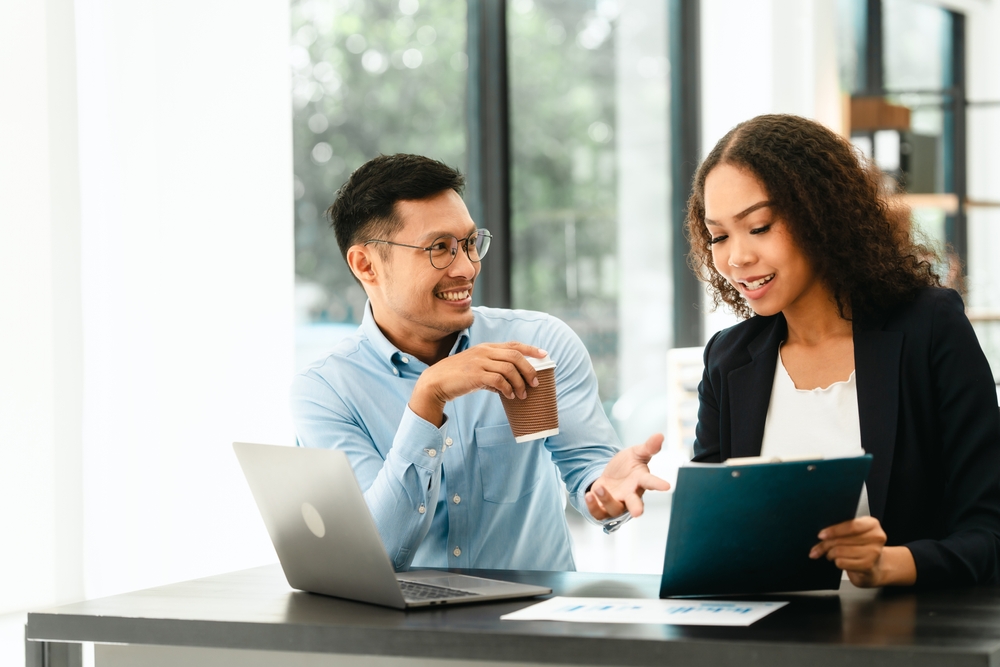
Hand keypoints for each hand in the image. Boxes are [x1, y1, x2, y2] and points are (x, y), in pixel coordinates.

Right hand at [409, 342, 546, 426]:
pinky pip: (499, 380)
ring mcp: (480, 362)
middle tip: (536, 383)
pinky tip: (510, 396)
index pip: (513, 344)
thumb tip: (508, 386)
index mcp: (486, 348)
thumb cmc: (457, 377)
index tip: (545, 355)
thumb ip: (492, 372)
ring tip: (522, 395)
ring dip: (520, 383)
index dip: (531, 349)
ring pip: (510, 368)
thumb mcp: (476, 369)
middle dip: (530, 369)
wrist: (435, 382)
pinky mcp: (476, 374)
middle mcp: (484, 351)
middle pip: (515, 356)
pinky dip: (508, 389)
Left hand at [585, 433, 670, 519]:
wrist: (610, 475)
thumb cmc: (627, 466)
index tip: (667, 486)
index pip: (650, 482)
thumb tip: (660, 435)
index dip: (658, 484)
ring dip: (607, 500)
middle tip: (638, 513)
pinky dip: (593, 506)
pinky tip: (588, 495)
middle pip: (634, 504)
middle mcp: (630, 495)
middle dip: (636, 508)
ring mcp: (617, 503)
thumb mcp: (636, 453)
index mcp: (640, 481)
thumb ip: (648, 447)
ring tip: (599, 488)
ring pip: (614, 508)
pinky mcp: (603, 508)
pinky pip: (598, 513)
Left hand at [809, 517, 915, 586]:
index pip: (850, 526)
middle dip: (826, 544)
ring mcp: (874, 553)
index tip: (820, 535)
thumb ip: (841, 529)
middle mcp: (876, 537)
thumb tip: (821, 535)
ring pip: (840, 551)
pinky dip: (837, 562)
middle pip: (842, 539)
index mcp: (872, 524)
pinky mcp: (868, 566)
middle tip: (819, 547)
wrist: (875, 566)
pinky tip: (840, 561)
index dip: (833, 531)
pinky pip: (842, 562)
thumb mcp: (854, 533)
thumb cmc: (861, 546)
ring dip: (830, 554)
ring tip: (831, 554)